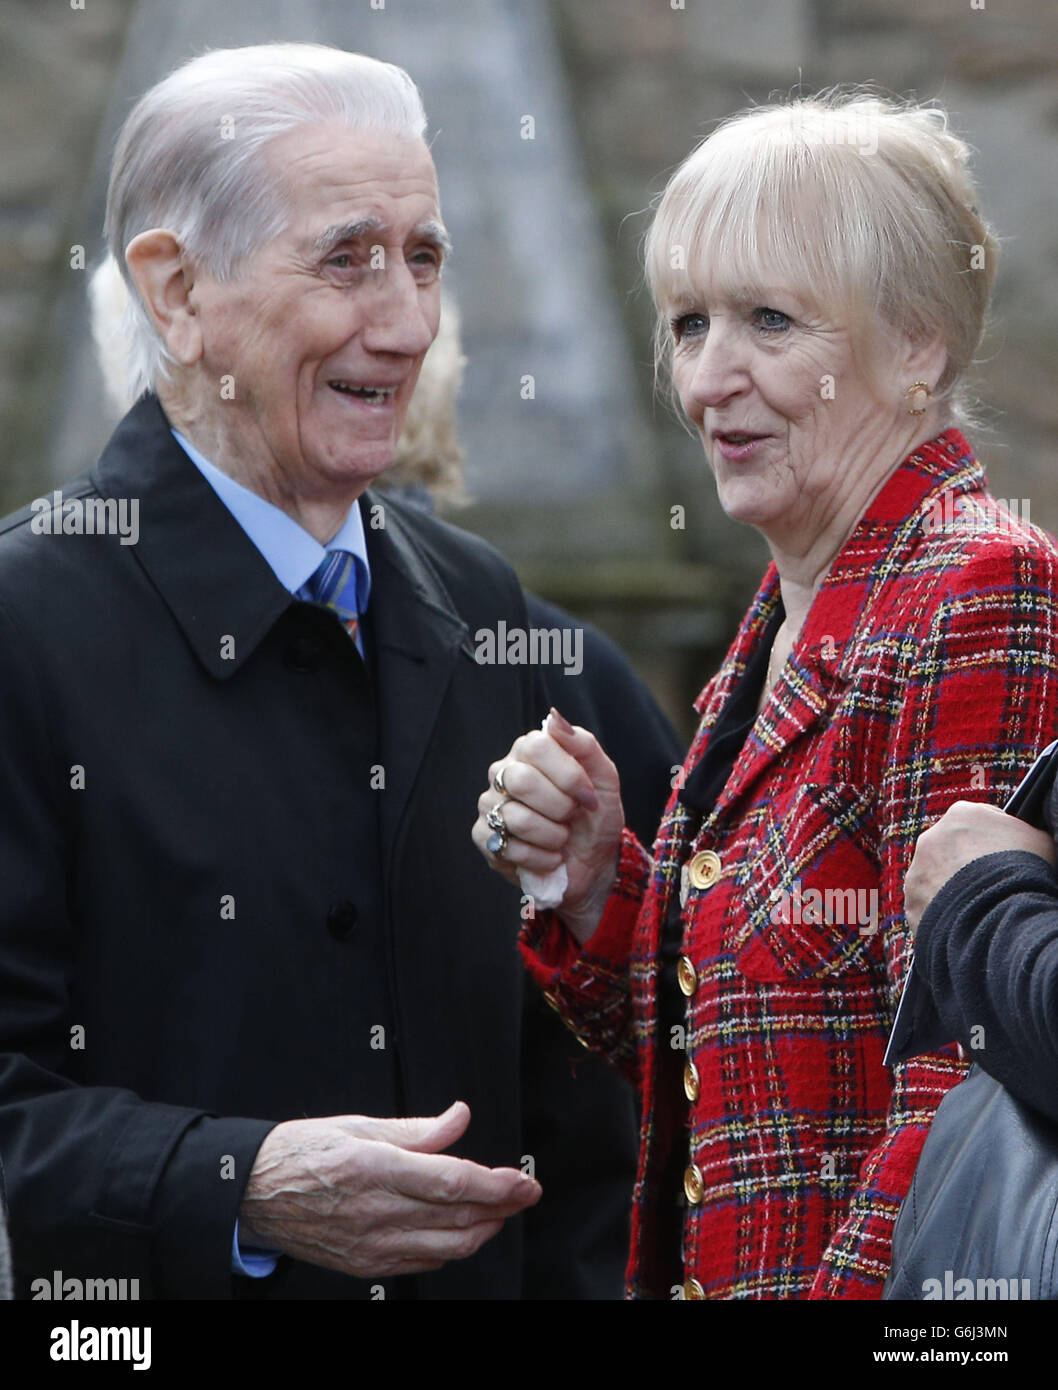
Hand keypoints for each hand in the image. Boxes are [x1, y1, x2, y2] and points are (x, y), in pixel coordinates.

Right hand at [238, 1101, 539, 1277]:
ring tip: (501, 1210)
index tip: (523, 1179)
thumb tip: (459, 1118)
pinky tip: (460, 1231)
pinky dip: (450, 1247)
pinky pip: (422, 1261)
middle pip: (459, 1217)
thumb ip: (416, 1128)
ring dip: (484, 1230)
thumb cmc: (301, 1152)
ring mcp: (371, 1245)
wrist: (252, 1193)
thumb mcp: (358, 1124)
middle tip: (526, 1191)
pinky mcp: (365, 1265)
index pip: (452, 1181)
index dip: (497, 1183)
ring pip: (448, 1246)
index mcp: (375, 1167)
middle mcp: (376, 1211)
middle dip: (503, 1206)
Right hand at [472, 708, 624, 944]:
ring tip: (561, 839)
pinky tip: (549, 857)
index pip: (536, 746)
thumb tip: (554, 719)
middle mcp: (503, 772)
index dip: (568, 775)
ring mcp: (489, 805)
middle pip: (522, 781)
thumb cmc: (594, 817)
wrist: (592, 863)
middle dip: (560, 808)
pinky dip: (541, 858)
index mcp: (530, 751)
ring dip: (554, 837)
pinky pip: (508, 847)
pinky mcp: (484, 838)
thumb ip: (584, 746)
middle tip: (571, 817)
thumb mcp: (604, 780)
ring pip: (517, 819)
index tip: (588, 797)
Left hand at [904, 800, 1055, 934]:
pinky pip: (927, 908)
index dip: (993, 841)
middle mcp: (931, 838)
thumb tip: (1022, 839)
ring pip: (934, 879)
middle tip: (989, 885)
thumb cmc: (1025, 871)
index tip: (1003, 858)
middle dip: (966, 866)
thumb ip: (1023, 832)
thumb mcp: (1039, 839)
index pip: (977, 822)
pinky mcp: (912, 903)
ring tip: (976, 909)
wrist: (1002, 914)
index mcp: (961, 815)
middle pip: (950, 850)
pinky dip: (942, 916)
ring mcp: (918, 871)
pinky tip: (963, 924)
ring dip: (950, 891)